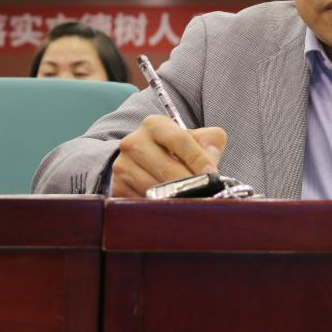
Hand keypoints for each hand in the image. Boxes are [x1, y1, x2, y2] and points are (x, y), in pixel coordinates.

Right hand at [110, 115, 226, 197]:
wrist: (143, 161)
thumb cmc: (176, 150)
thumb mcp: (194, 138)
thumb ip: (210, 142)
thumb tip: (210, 160)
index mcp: (154, 125)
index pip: (179, 139)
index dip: (198, 159)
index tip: (212, 174)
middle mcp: (134, 142)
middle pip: (166, 167)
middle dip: (190, 182)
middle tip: (206, 193)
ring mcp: (123, 165)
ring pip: (155, 187)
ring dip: (176, 197)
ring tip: (193, 201)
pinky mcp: (118, 187)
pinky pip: (143, 201)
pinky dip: (161, 206)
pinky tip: (173, 206)